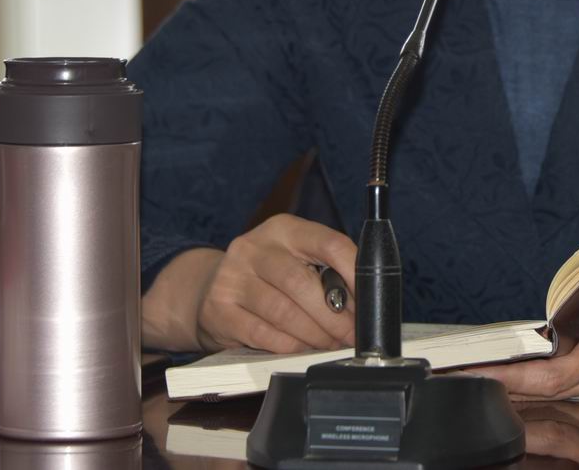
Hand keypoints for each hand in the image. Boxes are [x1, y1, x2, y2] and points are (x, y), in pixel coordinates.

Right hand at [141, 215, 357, 352]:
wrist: (209, 288)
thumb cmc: (268, 276)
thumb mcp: (296, 259)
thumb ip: (327, 272)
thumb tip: (364, 303)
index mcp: (284, 229)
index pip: (328, 242)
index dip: (353, 271)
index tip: (370, 298)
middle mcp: (255, 247)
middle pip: (301, 282)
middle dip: (334, 315)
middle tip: (352, 335)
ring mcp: (232, 277)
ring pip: (282, 311)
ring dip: (314, 334)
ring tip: (332, 345)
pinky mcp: (219, 309)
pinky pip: (262, 333)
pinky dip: (289, 345)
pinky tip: (303, 349)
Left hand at [468, 256, 578, 399]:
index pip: (557, 376)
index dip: (513, 378)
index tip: (477, 375)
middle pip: (550, 390)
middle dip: (506, 385)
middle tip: (460, 374)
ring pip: (562, 389)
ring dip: (523, 383)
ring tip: (481, 373)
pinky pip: (577, 383)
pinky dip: (546, 379)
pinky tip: (524, 370)